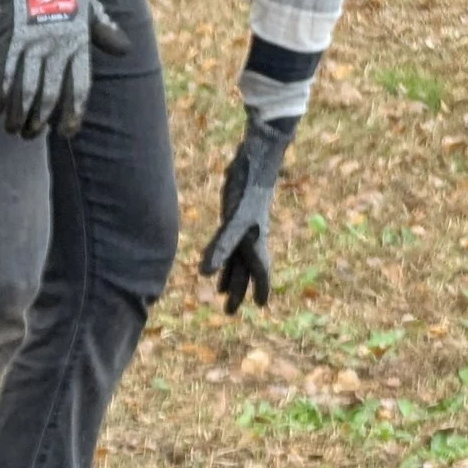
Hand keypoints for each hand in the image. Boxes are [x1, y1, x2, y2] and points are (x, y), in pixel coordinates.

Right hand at [0, 0, 124, 138]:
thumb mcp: (90, 4)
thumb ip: (104, 30)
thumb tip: (125, 49)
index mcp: (78, 40)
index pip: (80, 86)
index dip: (73, 113)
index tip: (66, 132)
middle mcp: (57, 44)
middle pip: (50, 94)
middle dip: (39, 121)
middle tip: (31, 134)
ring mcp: (31, 40)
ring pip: (25, 88)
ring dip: (18, 114)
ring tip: (12, 129)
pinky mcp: (9, 35)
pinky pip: (3, 70)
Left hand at [200, 113, 294, 312]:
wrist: (256, 156)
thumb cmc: (249, 186)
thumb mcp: (234, 219)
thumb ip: (221, 246)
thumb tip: (206, 274)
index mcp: (256, 239)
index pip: (260, 269)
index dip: (260, 287)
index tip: (261, 305)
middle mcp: (251, 235)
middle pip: (246, 269)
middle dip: (239, 290)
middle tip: (230, 311)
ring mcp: (243, 226)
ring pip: (237, 258)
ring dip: (230, 276)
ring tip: (222, 294)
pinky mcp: (233, 215)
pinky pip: (228, 243)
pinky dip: (221, 256)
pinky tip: (214, 264)